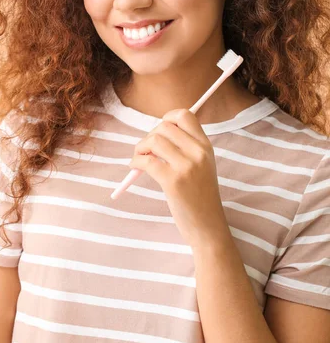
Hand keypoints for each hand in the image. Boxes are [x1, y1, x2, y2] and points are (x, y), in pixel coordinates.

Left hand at [129, 108, 229, 248]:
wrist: (207, 226)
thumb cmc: (200, 196)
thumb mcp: (202, 166)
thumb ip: (186, 147)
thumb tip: (156, 132)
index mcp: (206, 146)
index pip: (185, 115)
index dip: (167, 118)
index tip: (159, 131)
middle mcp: (198, 153)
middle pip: (164, 126)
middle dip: (149, 136)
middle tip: (146, 151)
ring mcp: (187, 166)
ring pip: (154, 140)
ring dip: (140, 148)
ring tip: (139, 159)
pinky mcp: (173, 182)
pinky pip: (146, 161)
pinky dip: (135, 162)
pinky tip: (135, 169)